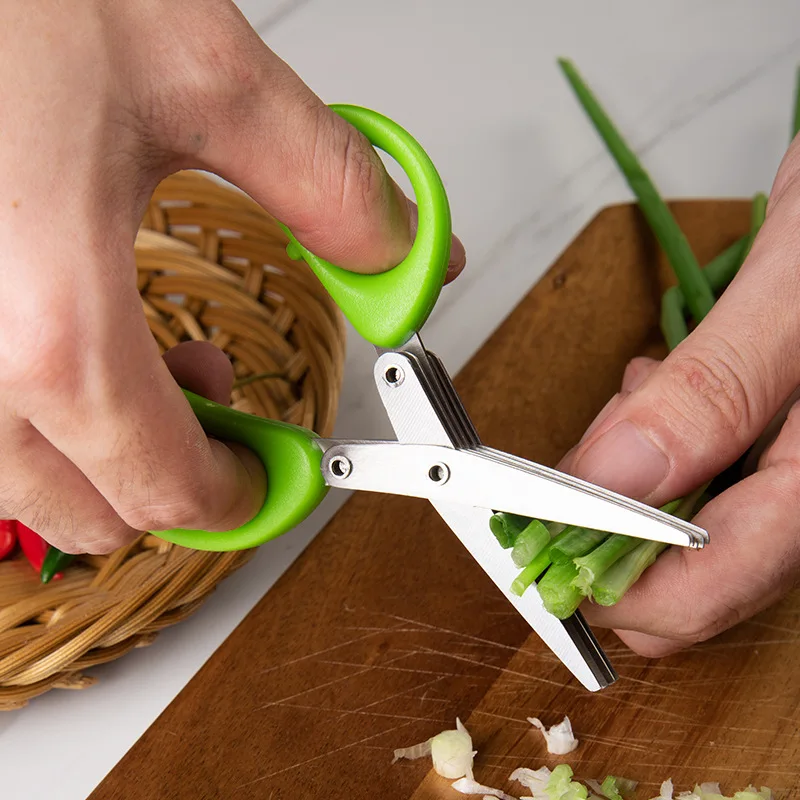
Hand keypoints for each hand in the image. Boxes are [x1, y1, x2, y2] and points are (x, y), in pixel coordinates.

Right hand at [0, 0, 464, 553]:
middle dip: (175, 478)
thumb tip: (403, 260)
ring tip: (151, 362)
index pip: (169, 489)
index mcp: (49, 324)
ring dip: (103, 452)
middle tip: (225, 406)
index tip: (279, 473)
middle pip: (91, 514)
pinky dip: (39, 412)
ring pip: (22, 485)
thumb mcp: (207, 78)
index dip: (243, 497)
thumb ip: (330, 188)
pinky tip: (68, 336)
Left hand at [560, 135, 799, 656]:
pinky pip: (702, 472)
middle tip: (578, 454)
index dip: (603, 587)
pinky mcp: (771, 440)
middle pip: (687, 574)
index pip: (705, 591)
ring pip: (686, 525)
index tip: (534, 540)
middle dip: (609, 521)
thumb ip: (712, 391)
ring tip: (639, 389)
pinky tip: (662, 382)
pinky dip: (659, 439)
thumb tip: (613, 477)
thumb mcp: (789, 296)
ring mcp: (787, 469)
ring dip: (630, 476)